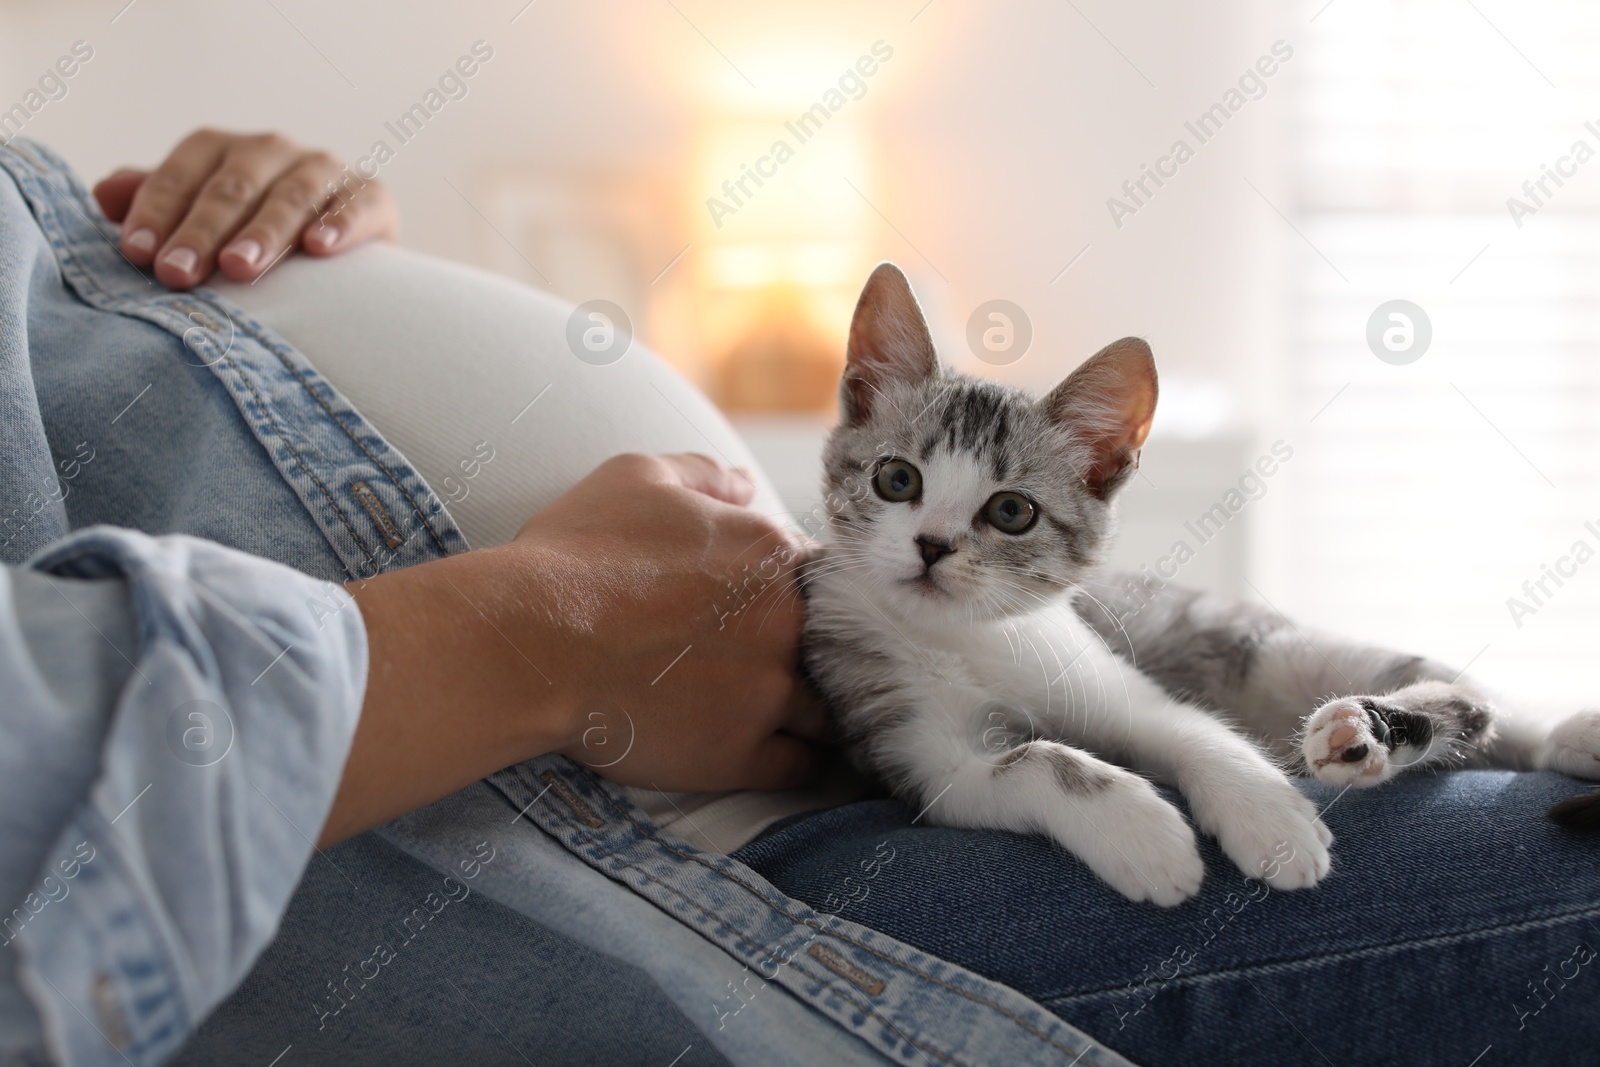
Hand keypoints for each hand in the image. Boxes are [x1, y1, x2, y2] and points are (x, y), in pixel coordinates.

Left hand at [91, 128, 397, 290]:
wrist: (341, 245)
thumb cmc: (252, 234)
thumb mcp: (199, 217)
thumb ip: (155, 203)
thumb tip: (104, 194)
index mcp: (222, 149)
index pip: (181, 174)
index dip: (157, 212)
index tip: (138, 254)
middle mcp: (273, 149)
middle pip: (232, 187)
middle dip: (202, 231)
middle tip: (178, 273)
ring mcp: (325, 170)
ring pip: (290, 196)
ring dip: (263, 232)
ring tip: (239, 267)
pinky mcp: (372, 197)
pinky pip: (356, 205)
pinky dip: (339, 224)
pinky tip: (319, 248)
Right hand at [321, 453, 825, 844]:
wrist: (529, 640)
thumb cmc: (575, 556)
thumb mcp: (637, 479)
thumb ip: (703, 477)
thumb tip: (743, 484)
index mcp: (772, 555)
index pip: (829, 578)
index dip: (809, 597)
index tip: (784, 612)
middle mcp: (787, 623)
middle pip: (838, 646)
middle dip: (818, 655)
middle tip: (785, 665)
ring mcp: (768, 692)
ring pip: (827, 709)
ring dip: (815, 711)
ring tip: (789, 714)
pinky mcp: (740, 754)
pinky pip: (799, 767)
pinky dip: (795, 761)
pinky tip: (776, 752)